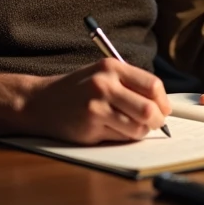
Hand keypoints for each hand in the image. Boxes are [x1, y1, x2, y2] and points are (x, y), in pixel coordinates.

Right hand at [23, 58, 170, 143]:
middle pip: (149, 109)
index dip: (163, 101)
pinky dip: (123, 138)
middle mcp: (105, 83)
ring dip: (140, 132)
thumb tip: (162, 106)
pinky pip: (121, 137)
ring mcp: (97, 105)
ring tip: (129, 127)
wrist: (40, 102)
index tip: (162, 109)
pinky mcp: (90, 125)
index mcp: (112, 66)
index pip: (152, 85)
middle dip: (157, 121)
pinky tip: (110, 130)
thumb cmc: (76, 90)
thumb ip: (129, 85)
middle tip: (153, 124)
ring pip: (138, 127)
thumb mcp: (101, 75)